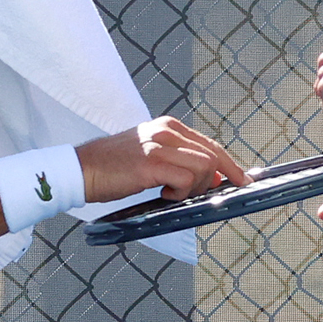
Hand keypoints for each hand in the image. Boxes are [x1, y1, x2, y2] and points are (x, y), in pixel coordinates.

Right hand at [76, 116, 249, 203]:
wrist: (81, 169)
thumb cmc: (114, 168)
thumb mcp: (153, 157)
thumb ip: (182, 162)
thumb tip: (214, 176)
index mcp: (168, 126)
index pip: (210, 144)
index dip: (228, 163)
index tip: (242, 179)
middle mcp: (167, 131)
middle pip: (212, 154)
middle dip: (218, 178)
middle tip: (210, 194)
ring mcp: (160, 145)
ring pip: (203, 167)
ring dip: (193, 188)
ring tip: (172, 194)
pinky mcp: (151, 163)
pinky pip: (185, 179)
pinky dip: (180, 193)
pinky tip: (162, 195)